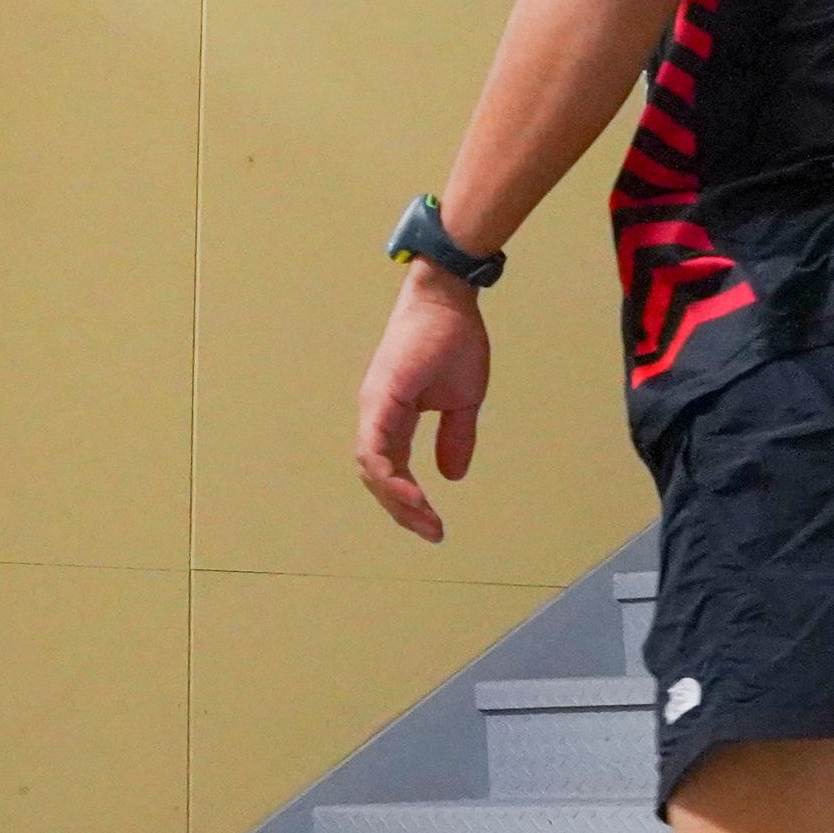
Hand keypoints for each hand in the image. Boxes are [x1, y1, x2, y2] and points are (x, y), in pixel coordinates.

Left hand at [355, 268, 489, 542]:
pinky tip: (414, 497)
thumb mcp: (462, 400)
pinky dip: (392, 478)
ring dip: (397, 501)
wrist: (449, 300)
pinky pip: (378, 449)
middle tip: (432, 533)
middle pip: (375, 475)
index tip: (435, 525)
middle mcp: (375, 414)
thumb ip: (454, 437)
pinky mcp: (381, 398)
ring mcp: (375, 406)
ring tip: (427, 522)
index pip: (390, 469)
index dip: (408, 500)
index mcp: (391, 415)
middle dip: (402, 510)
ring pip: (371, 468)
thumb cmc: (453, 339)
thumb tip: (451, 475)